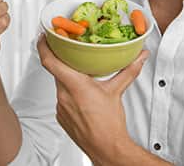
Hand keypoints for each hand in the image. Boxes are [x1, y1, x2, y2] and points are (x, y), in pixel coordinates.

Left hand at [37, 35, 148, 163]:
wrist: (106, 148)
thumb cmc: (109, 124)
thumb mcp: (117, 91)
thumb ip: (129, 70)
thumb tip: (140, 57)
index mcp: (75, 85)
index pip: (49, 61)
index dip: (43, 46)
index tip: (44, 36)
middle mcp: (63, 95)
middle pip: (56, 71)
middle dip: (63, 62)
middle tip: (70, 52)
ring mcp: (60, 107)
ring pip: (60, 85)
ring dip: (68, 79)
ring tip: (82, 76)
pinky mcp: (61, 117)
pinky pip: (62, 99)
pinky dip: (70, 94)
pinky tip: (82, 97)